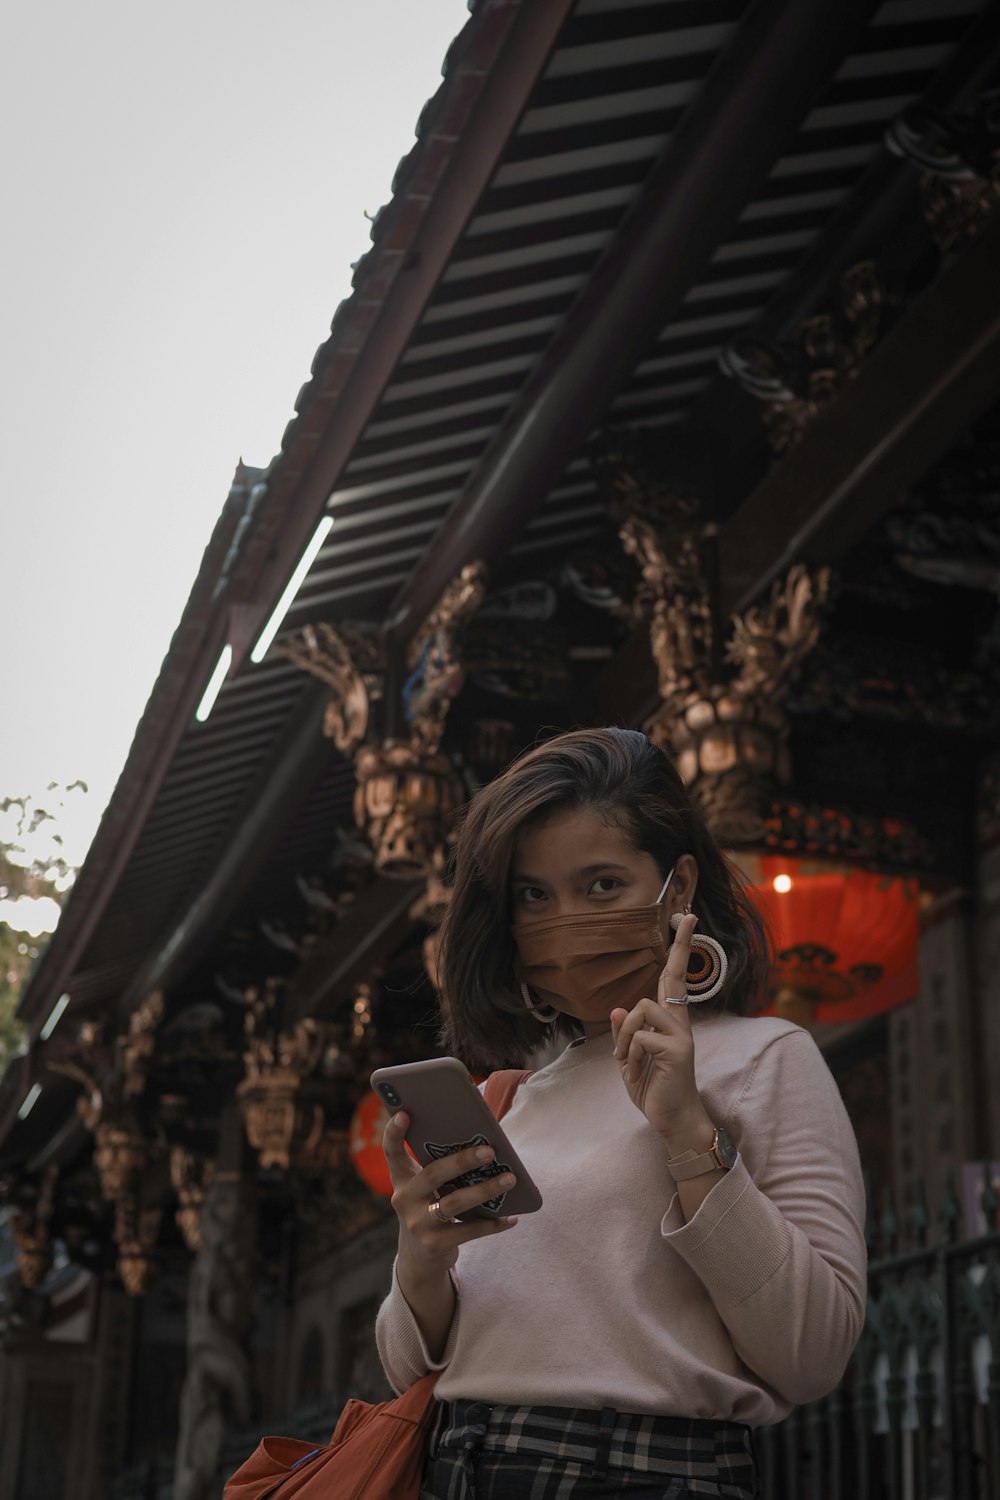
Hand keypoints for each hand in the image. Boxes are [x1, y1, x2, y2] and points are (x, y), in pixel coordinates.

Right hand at [382, 1111, 517, 1283]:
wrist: (420, 1257)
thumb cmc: (431, 1207)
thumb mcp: (426, 1189)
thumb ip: (440, 1168)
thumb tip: (482, 1144)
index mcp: (402, 1179)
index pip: (392, 1152)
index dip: (394, 1133)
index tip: (404, 1113)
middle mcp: (404, 1199)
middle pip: (433, 1174)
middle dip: (462, 1161)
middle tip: (489, 1151)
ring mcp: (418, 1224)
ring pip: (454, 1203)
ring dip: (485, 1190)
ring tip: (510, 1179)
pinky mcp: (434, 1244)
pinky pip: (468, 1231)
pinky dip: (492, 1224)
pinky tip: (511, 1218)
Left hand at [610, 913, 712, 1149]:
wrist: (671, 1120)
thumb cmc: (653, 1089)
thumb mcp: (631, 1059)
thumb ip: (625, 1034)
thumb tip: (618, 1008)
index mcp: (668, 1022)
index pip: (673, 980)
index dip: (679, 951)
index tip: (688, 919)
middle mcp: (679, 1023)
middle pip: (673, 977)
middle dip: (680, 946)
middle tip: (690, 914)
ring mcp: (681, 1035)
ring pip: (641, 1009)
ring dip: (625, 1036)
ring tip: (630, 1061)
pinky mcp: (678, 1050)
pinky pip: (639, 1037)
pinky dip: (630, 1054)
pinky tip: (638, 1072)